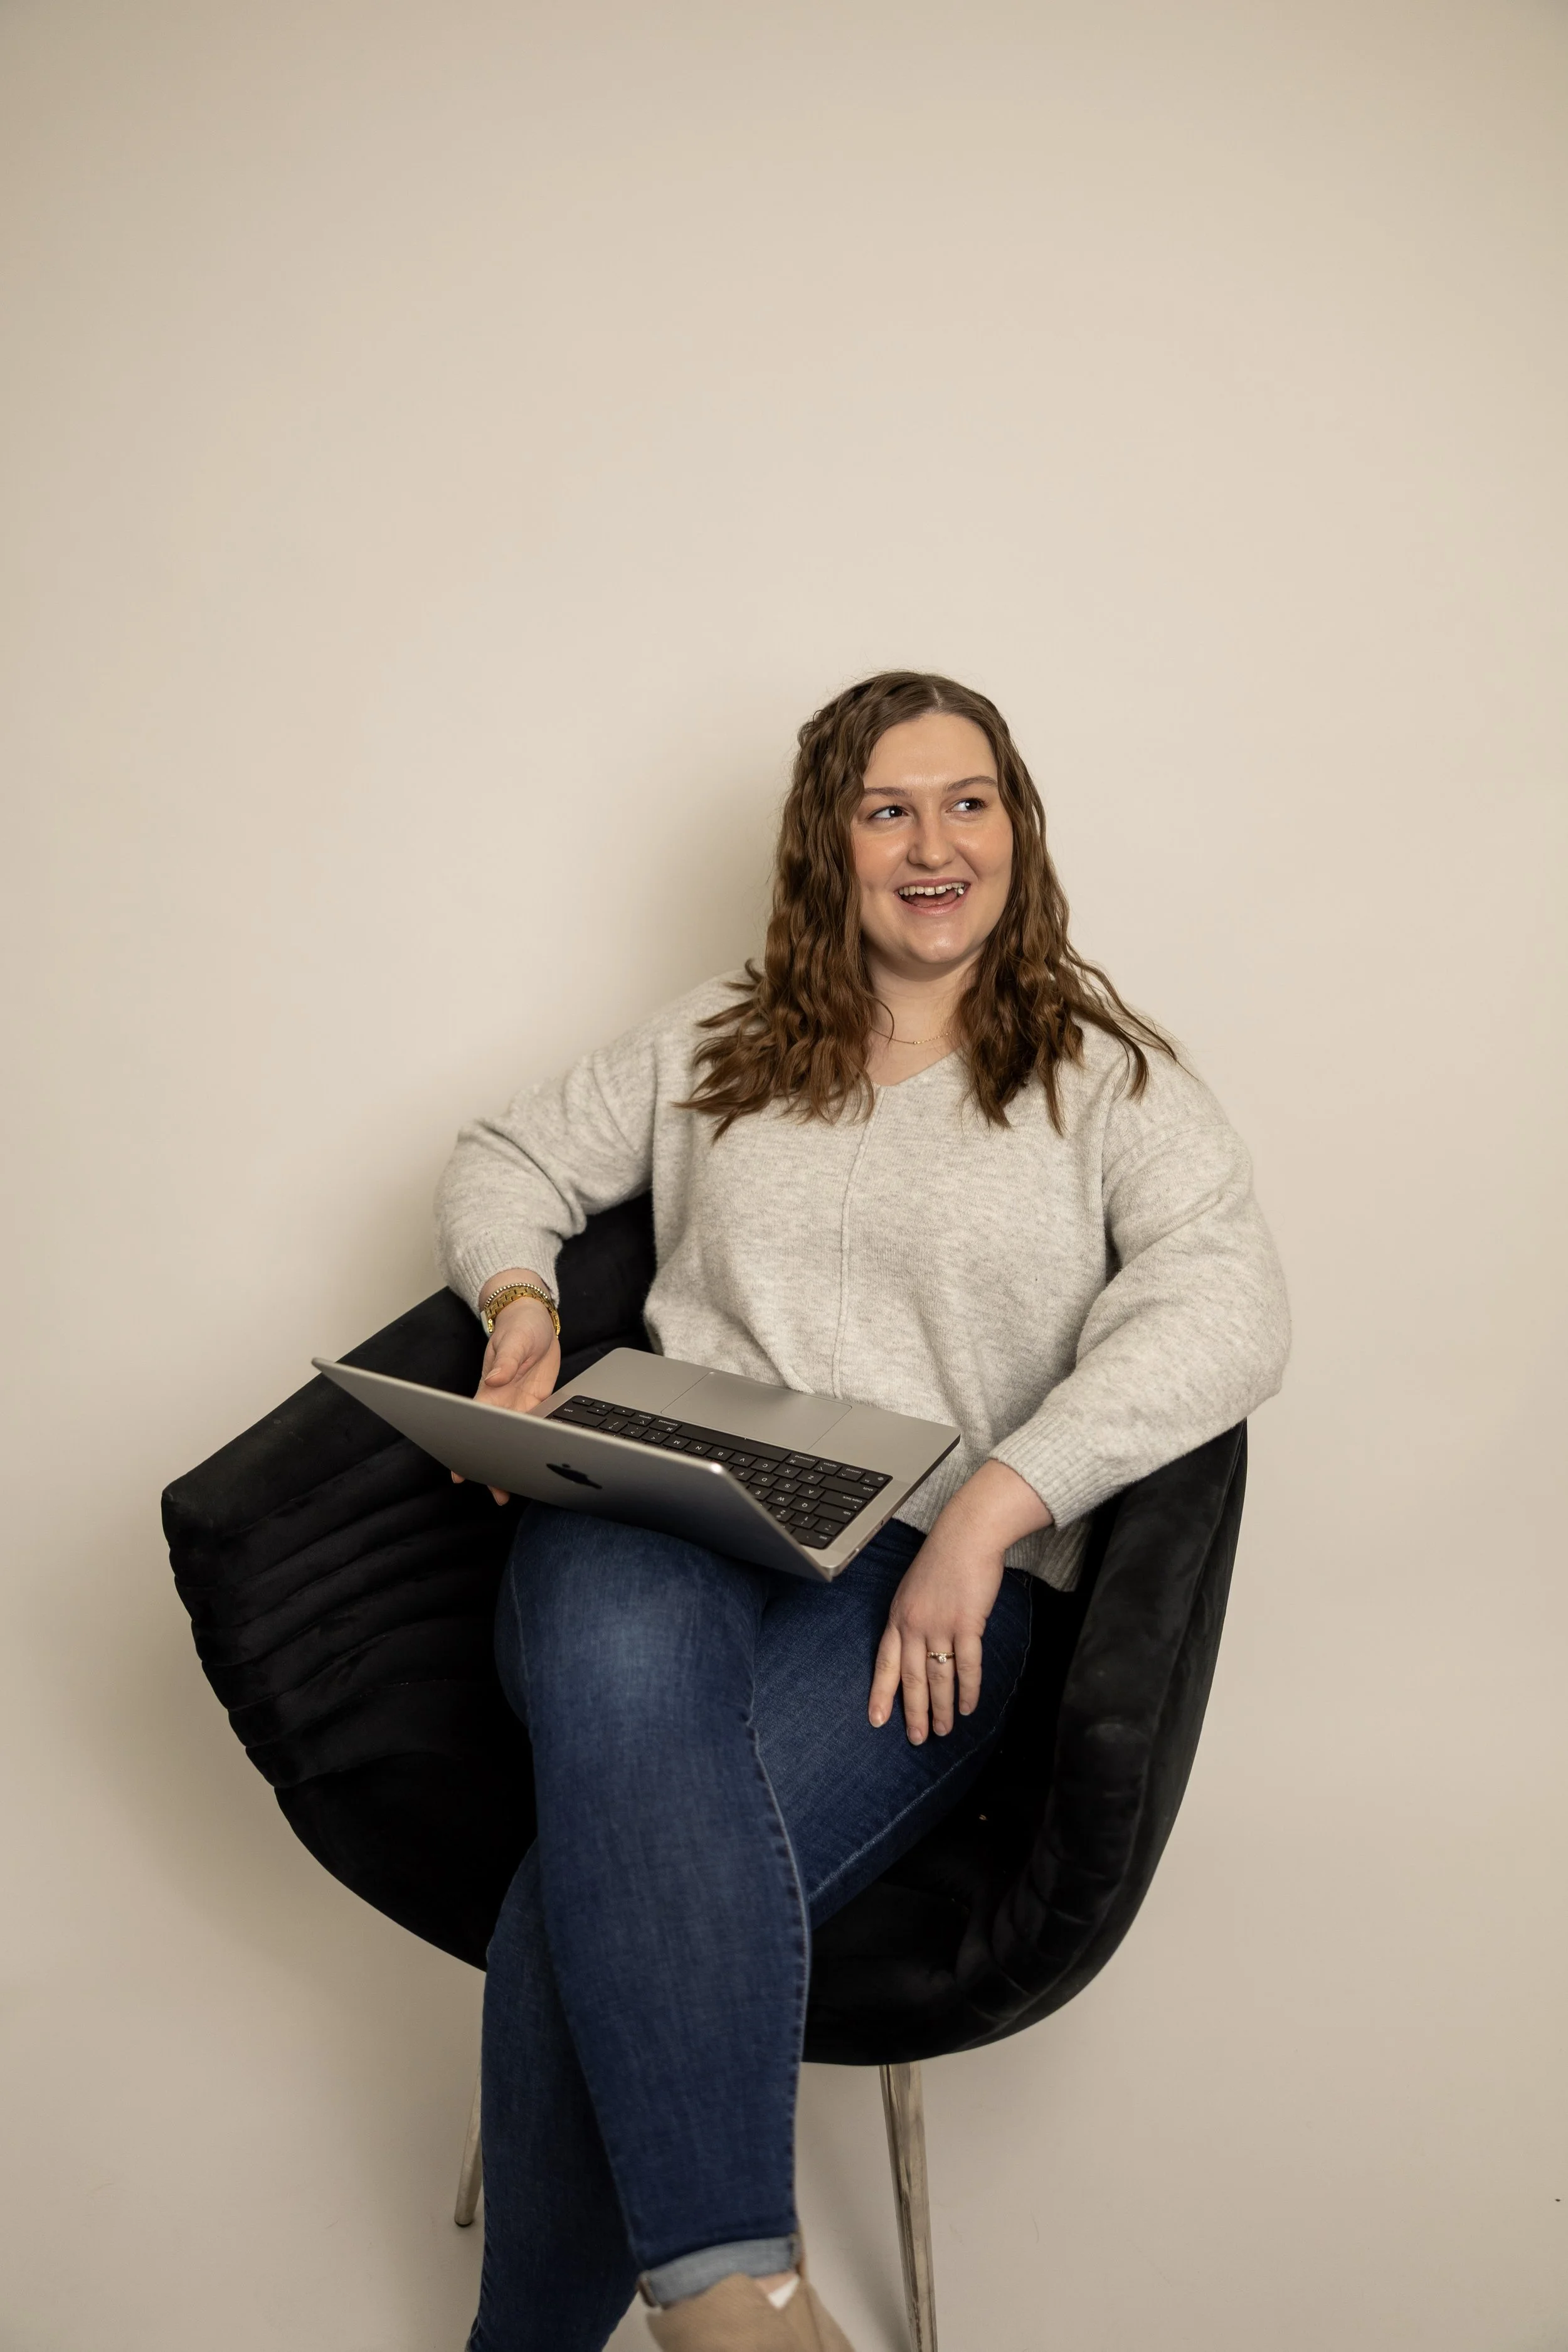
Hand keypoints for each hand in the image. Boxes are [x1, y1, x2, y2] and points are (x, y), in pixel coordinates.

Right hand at [454, 1280, 560, 1503]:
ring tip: (513, 1489)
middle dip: (494, 1465)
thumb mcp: (513, 1339)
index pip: (476, 1422)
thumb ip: (506, 1361)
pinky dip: (535, 1445)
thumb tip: (495, 1380)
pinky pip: (535, 1427)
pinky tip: (536, 1462)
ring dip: (515, 1461)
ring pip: (515, 1438)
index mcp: (491, 1389)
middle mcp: (503, 1400)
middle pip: (495, 1438)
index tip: (460, 1469)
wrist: (535, 1318)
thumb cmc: (519, 1326)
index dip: (469, 1446)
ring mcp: (520, 1402)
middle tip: (497, 1493)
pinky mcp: (538, 1401)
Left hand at [869, 1460, 1050, 1742]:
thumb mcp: (915, 1589)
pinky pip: (967, 1666)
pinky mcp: (967, 1624)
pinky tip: (970, 1707)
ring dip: (942, 1708)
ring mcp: (940, 1625)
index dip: (882, 1693)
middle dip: (913, 1712)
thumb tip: (920, 1647)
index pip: (885, 1663)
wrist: (966, 1535)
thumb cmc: (944, 1559)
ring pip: (938, 1678)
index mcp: (898, 1616)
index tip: (877, 1720)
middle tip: (917, 1739)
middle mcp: (914, 1624)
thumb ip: (914, 1619)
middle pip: (911, 1678)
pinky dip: (969, 1690)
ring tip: (945, 1731)